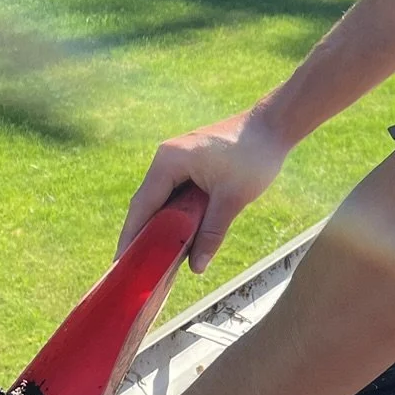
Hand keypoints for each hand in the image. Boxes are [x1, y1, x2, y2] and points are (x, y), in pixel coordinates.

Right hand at [120, 110, 290, 272]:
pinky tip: (178, 235)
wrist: (274, 126)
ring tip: (155, 258)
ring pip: (162, 199)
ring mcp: (177, 158)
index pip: (142, 206)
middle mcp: (166, 158)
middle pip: (147, 203)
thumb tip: (196, 267)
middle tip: (138, 268)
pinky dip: (175, 213)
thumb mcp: (232, 199)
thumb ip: (211, 233)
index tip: (121, 264)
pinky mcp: (190, 161)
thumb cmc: (253, 157)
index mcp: (169, 162)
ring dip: (160, 225)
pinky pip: (175, 192)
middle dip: (143, 235)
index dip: (131, 237)